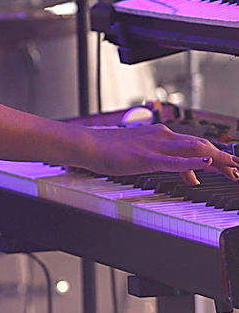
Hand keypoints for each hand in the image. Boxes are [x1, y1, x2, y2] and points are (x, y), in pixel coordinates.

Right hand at [86, 123, 238, 185]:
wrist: (89, 144)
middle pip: (201, 146)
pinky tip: (204, 166)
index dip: (218, 155)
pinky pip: (173, 161)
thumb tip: (192, 176)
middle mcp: (163, 137)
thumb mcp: (145, 157)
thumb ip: (170, 164)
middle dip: (223, 158)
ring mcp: (156, 147)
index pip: (197, 144)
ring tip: (233, 167)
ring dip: (215, 160)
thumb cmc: (111, 150)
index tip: (233, 165)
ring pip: (193, 151)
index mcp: (163, 136)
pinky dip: (191, 164)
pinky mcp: (146, 158)